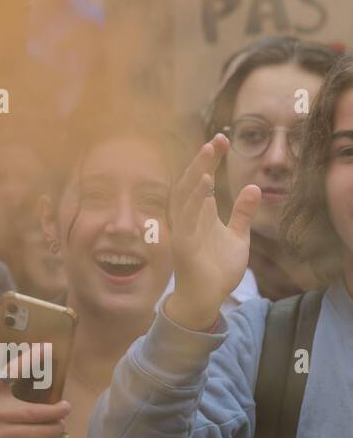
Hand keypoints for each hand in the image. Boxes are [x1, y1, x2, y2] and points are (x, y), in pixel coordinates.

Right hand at [164, 134, 259, 330]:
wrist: (207, 297)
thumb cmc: (218, 268)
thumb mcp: (238, 237)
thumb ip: (242, 213)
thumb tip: (254, 187)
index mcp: (200, 213)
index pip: (202, 180)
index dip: (210, 160)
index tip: (222, 140)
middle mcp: (188, 217)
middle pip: (191, 182)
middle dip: (203, 161)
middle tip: (217, 140)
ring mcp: (184, 230)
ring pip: (185, 197)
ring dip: (196, 175)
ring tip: (208, 156)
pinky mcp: (184, 244)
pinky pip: (188, 219)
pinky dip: (194, 202)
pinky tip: (205, 187)